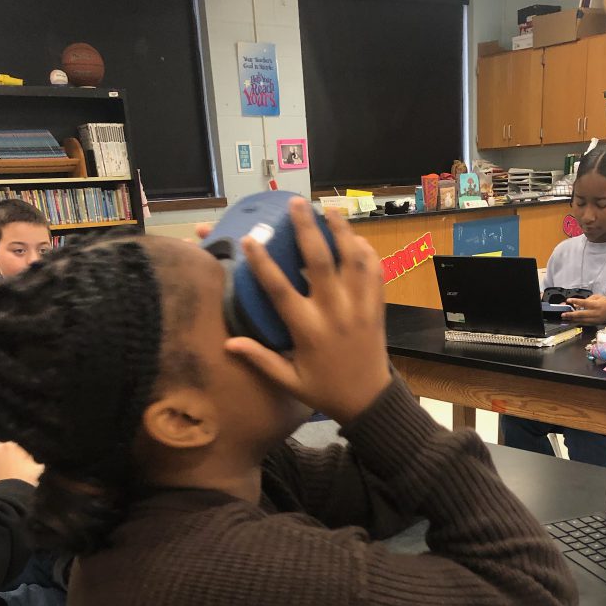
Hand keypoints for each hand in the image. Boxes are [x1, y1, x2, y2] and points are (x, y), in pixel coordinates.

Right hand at [0, 442, 42, 489]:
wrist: (11, 491)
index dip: (0, 456)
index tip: (1, 463)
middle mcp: (12, 448)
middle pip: (13, 450)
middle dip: (13, 458)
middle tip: (10, 470)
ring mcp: (25, 455)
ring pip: (24, 457)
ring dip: (22, 463)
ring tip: (18, 475)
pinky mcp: (34, 463)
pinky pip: (35, 466)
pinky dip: (32, 471)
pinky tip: (27, 478)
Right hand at [224, 199, 390, 423]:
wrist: (369, 401)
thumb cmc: (324, 390)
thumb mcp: (289, 381)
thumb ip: (260, 359)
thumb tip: (228, 344)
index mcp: (308, 331)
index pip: (280, 290)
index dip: (263, 264)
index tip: (249, 239)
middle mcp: (334, 314)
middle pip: (320, 262)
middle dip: (308, 229)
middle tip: (297, 204)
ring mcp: (359, 308)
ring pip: (352, 260)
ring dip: (341, 231)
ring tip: (329, 208)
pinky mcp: (377, 308)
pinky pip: (375, 272)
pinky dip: (367, 252)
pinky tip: (356, 237)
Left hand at [561, 294, 605, 325]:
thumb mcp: (598, 297)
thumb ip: (588, 299)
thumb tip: (578, 303)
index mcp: (596, 305)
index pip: (584, 303)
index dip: (576, 301)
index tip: (568, 300)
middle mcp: (595, 313)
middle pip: (581, 314)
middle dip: (571, 315)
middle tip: (563, 314)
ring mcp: (594, 319)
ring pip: (581, 320)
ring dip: (572, 319)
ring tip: (565, 318)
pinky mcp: (594, 324)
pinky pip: (584, 323)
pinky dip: (577, 322)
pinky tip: (571, 321)